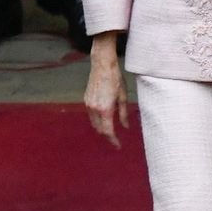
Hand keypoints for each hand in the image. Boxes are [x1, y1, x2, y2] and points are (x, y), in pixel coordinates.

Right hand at [84, 33, 128, 147]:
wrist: (102, 65)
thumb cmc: (115, 79)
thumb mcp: (123, 97)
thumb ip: (123, 114)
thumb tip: (125, 127)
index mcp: (105, 110)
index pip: (108, 131)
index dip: (113, 140)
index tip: (118, 145)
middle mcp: (94, 109)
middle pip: (99, 129)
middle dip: (107, 135)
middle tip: (116, 138)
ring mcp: (88, 104)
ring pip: (94, 123)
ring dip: (101, 128)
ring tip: (110, 129)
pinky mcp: (86, 99)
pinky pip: (91, 115)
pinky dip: (97, 120)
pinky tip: (104, 117)